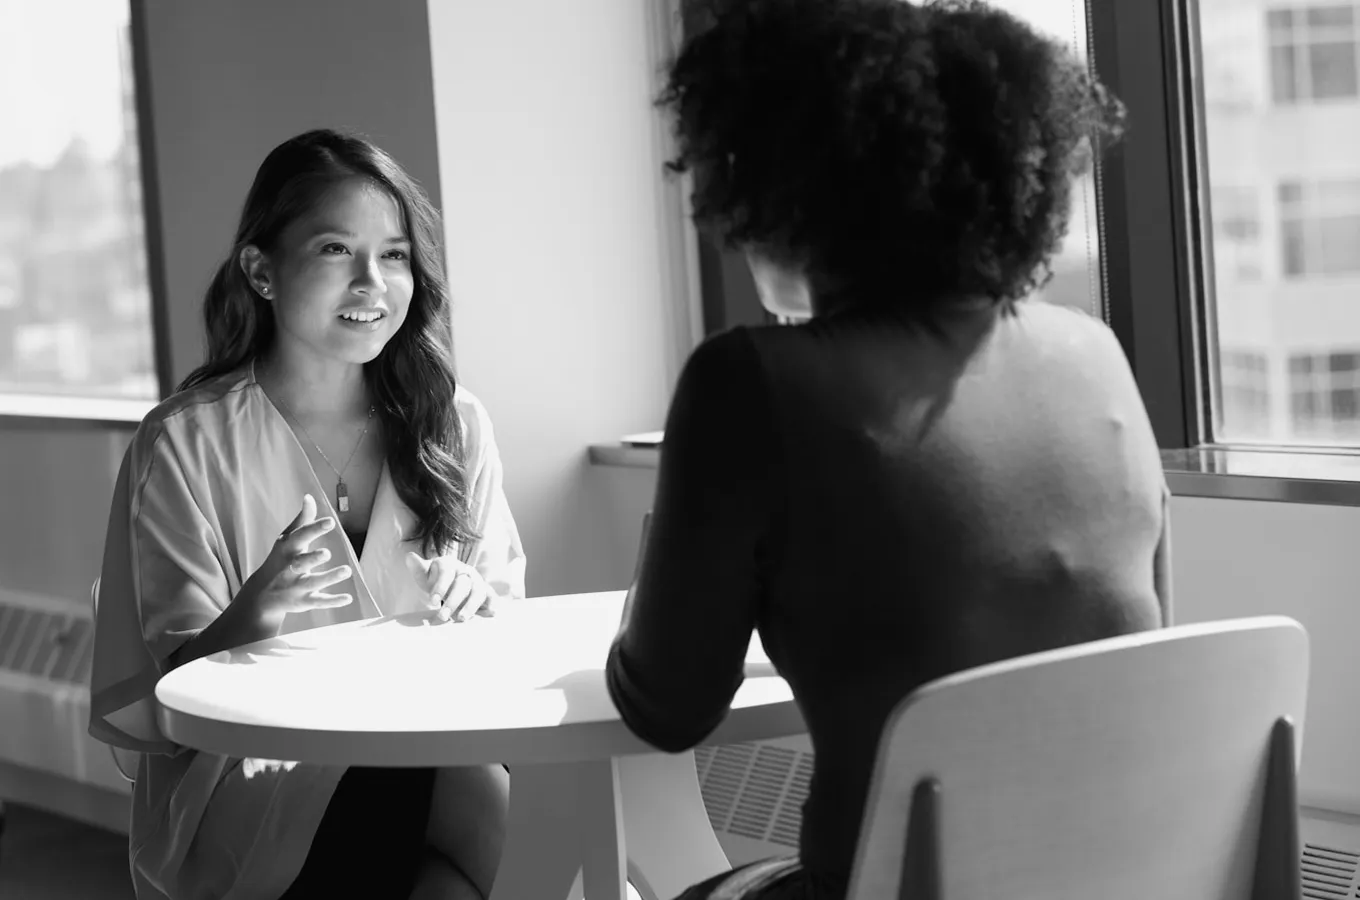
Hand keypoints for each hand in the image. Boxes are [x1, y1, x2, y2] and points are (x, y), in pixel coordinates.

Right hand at [242, 494, 353, 623]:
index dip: (314, 529)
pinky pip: (318, 602)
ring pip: (313, 583)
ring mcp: (296, 586)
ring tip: (347, 570)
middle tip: (327, 553)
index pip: (300, 537)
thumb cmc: (280, 559)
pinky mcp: (303, 602)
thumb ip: (302, 520)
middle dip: (313, 558)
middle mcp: (290, 568)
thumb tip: (309, 497)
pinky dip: (333, 601)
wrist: (261, 594)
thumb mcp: (287, 539)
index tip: (330, 522)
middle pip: (301, 563)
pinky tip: (348, 598)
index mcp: (287, 549)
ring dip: (329, 578)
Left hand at [405, 551, 493, 622]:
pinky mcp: (486, 592)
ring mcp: (477, 581)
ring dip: (470, 606)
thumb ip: (418, 568)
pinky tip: (490, 614)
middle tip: (442, 617)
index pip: (446, 573)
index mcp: (449, 564)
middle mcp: (466, 571)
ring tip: (460, 619)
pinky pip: (492, 597)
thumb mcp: (425, 575)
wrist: (451, 581)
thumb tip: (409, 557)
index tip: (432, 601)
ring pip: (477, 591)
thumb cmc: (436, 580)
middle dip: (452, 601)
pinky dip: (492, 604)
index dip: (440, 587)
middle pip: (462, 584)